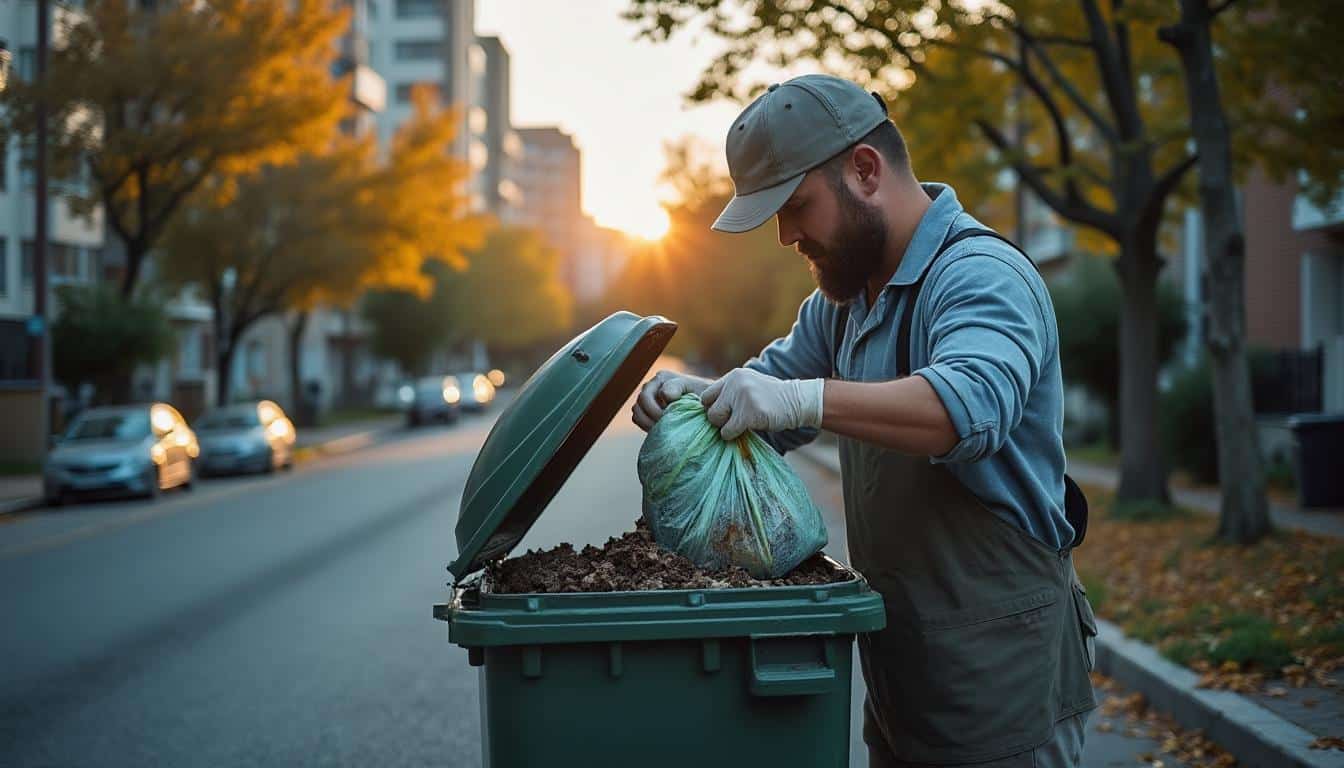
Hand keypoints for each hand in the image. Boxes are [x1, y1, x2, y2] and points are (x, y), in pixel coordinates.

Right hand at [632, 370, 711, 431]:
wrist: (708, 408)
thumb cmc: (706, 399)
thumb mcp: (700, 390)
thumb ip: (680, 387)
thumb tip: (663, 394)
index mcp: (663, 377)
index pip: (653, 394)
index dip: (660, 409)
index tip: (676, 417)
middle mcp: (652, 385)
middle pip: (642, 400)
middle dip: (654, 416)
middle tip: (668, 426)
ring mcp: (647, 397)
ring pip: (637, 410)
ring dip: (649, 422)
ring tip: (665, 429)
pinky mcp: (645, 410)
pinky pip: (637, 418)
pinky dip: (646, 425)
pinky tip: (660, 429)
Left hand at [699, 368, 824, 440]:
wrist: (797, 401)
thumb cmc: (773, 398)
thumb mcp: (750, 386)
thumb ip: (731, 393)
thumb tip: (708, 411)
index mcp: (733, 376)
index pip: (706, 396)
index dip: (713, 408)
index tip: (725, 415)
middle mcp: (735, 384)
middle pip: (709, 409)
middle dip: (719, 420)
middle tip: (734, 422)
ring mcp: (742, 397)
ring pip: (716, 420)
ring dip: (726, 428)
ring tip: (742, 425)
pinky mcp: (749, 413)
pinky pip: (728, 431)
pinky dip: (733, 435)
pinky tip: (747, 430)